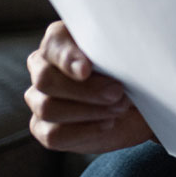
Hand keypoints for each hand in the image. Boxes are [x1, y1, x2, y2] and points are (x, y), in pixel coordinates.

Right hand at [24, 20, 152, 151]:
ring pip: (49, 108)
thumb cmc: (129, 71)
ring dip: (90, 110)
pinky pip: (54, 135)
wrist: (137, 104)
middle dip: (86, 90)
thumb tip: (101, 63)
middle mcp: (42, 68)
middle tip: (117, 92)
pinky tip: (108, 123)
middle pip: (46, 80)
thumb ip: (111, 52)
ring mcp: (38, 100)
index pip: (53, 44)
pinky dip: (85, 131)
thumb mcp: (126, 56)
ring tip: (120, 107)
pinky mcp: (43, 128)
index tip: (87, 70)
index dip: (68, 57)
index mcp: (60, 41)